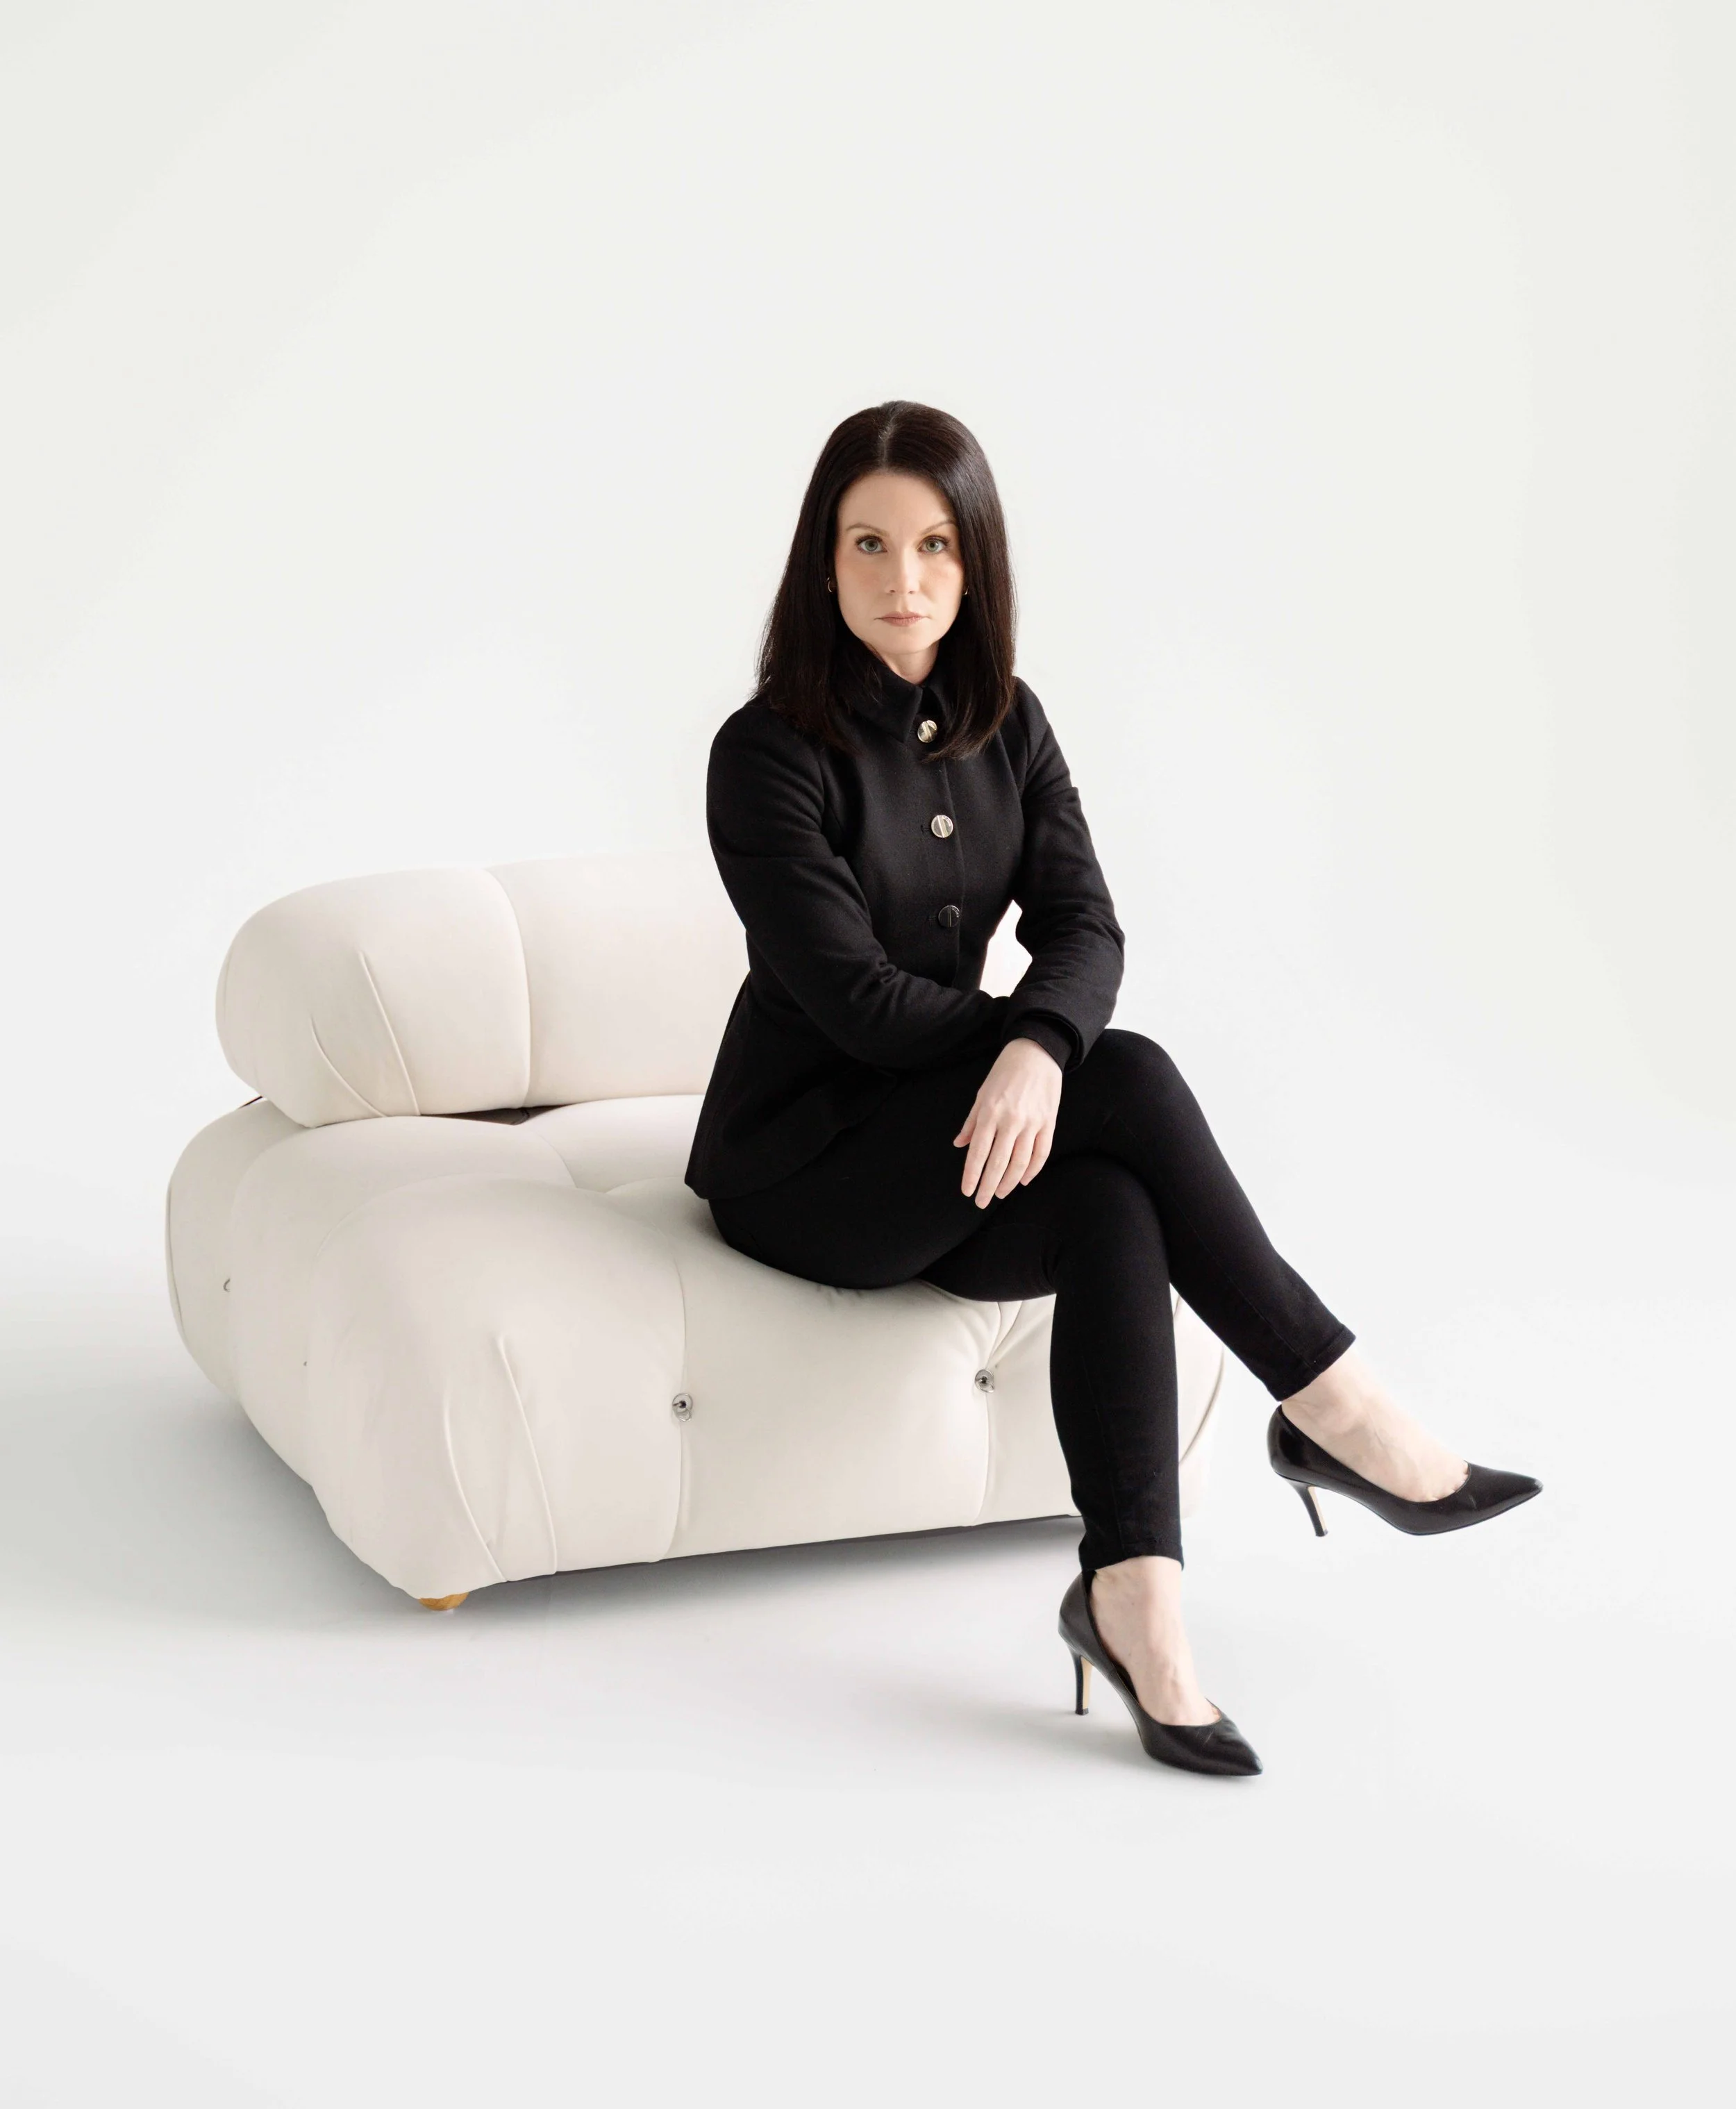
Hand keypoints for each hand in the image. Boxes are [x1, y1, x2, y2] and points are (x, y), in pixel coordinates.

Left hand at [953, 1037, 1062, 1206]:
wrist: (1036, 1053)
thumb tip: (959, 1145)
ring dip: (1009, 1182)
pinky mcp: (1048, 1123)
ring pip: (1020, 1162)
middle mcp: (1010, 1120)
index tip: (967, 1191)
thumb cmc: (1004, 1073)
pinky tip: (1023, 1180)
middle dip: (988, 1186)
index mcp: (990, 1113)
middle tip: (981, 1201)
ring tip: (1000, 1193)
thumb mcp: (982, 1094)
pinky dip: (1032, 1170)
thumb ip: (971, 1122)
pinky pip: (1041, 1153)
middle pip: (998, 1163)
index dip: (972, 1175)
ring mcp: (1032, 1123)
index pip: (978, 1152)